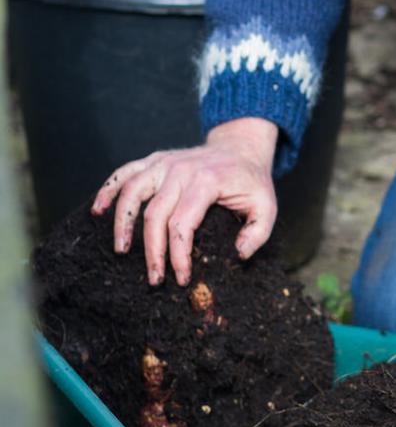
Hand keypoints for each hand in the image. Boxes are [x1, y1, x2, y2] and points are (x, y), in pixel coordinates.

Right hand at [91, 118, 279, 287]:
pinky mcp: (154, 160)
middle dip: (152, 251)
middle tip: (154, 279)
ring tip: (121, 250)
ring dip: (122, 222)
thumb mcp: (267, 207)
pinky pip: (125, 172)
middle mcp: (181, 170)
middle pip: (155, 214)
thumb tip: (238, 255)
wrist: (241, 147)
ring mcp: (164, 162)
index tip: (182, 278)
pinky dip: (108, 188)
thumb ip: (257, 233)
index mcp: (207, 182)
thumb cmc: (251, 182)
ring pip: (133, 192)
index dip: (178, 255)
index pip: (183, 224)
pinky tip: (97, 210)